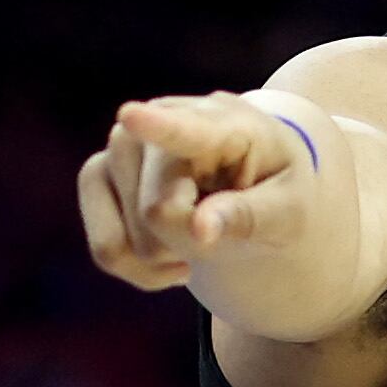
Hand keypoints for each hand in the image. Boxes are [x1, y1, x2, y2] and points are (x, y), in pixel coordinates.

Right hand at [76, 91, 327, 291]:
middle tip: (222, 224)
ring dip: (166, 257)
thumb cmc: (277, 189)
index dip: (155, 126)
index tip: (131, 116)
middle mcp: (159, 119)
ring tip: (199, 232)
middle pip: (153, 211)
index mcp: (223, 123)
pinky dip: (140, 269)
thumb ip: (250, 216)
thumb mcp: (290, 209)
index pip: (185, 129)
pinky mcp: (96, 173)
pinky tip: (172, 254)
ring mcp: (121, 146)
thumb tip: (200, 230)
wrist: (252, 176)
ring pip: (123, 239)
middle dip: (188, 240)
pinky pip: (107, 249)